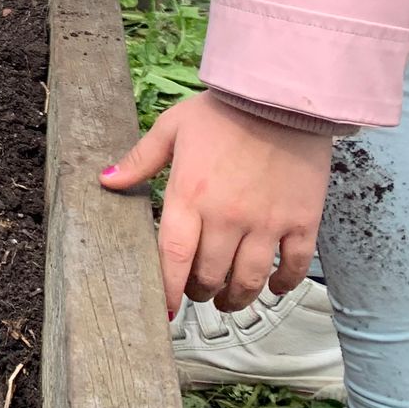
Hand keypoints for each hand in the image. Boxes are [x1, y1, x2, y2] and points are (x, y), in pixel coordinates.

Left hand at [103, 90, 332, 316]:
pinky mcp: (302, 221)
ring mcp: (266, 222)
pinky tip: (273, 287)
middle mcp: (226, 216)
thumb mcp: (172, 128)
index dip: (166, 289)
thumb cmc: (222, 112)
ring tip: (229, 299)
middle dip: (200, 292)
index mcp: (189, 195)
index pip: (172, 257)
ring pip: (249, 280)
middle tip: (197, 293)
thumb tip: (106, 180)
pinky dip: (283, 284)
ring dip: (237, 298)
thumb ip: (139, 160)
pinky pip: (293, 266)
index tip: (164, 310)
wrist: (282, 97)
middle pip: (210, 276)